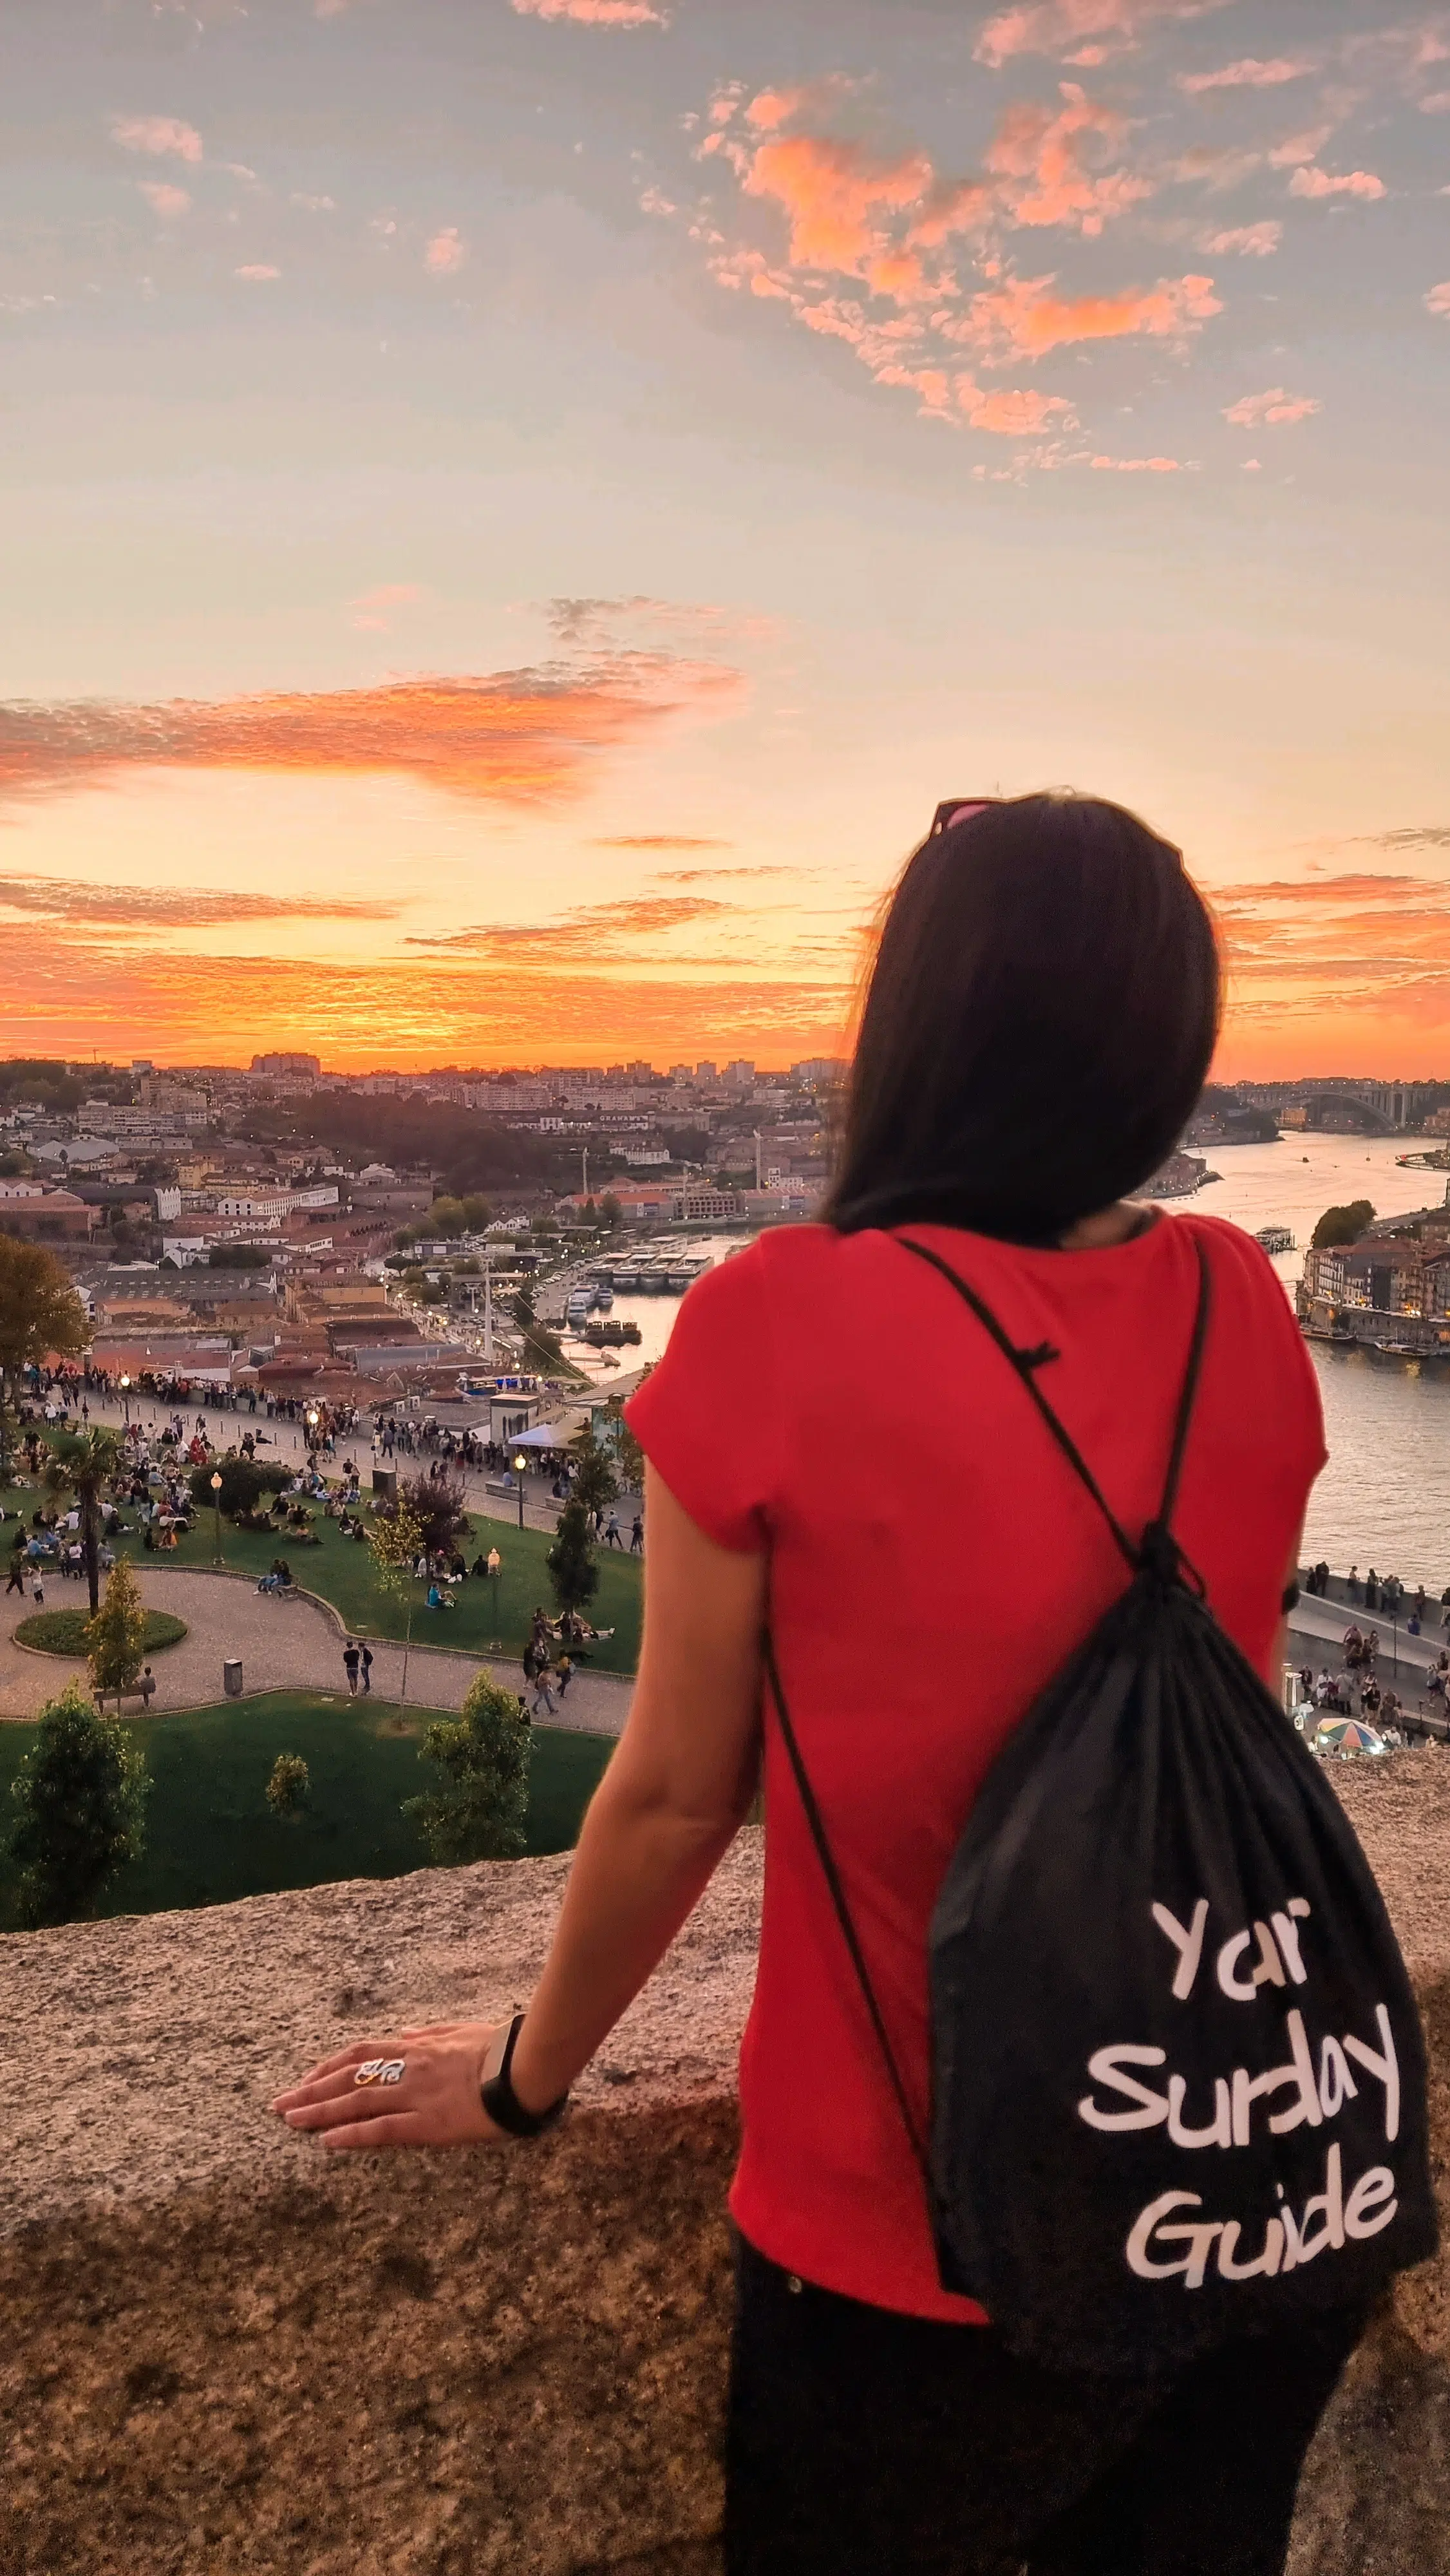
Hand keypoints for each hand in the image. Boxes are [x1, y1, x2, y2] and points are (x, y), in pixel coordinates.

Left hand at [270, 2019, 508, 2153]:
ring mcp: (414, 2096)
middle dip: (310, 2090)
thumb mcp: (460, 2031)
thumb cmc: (499, 2049)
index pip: (360, 2054)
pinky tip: (327, 2141)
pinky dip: (352, 2134)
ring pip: (356, 2101)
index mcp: (416, 2047)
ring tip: (291, 2121)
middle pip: (348, 2077)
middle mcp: (407, 2069)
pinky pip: (382, 2129)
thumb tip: (405, 2033)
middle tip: (280, 2105)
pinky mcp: (427, 2124)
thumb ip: (429, 2034)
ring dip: (320, 2111)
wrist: (524, 2069)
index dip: (328, 2067)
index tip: (305, 2079)